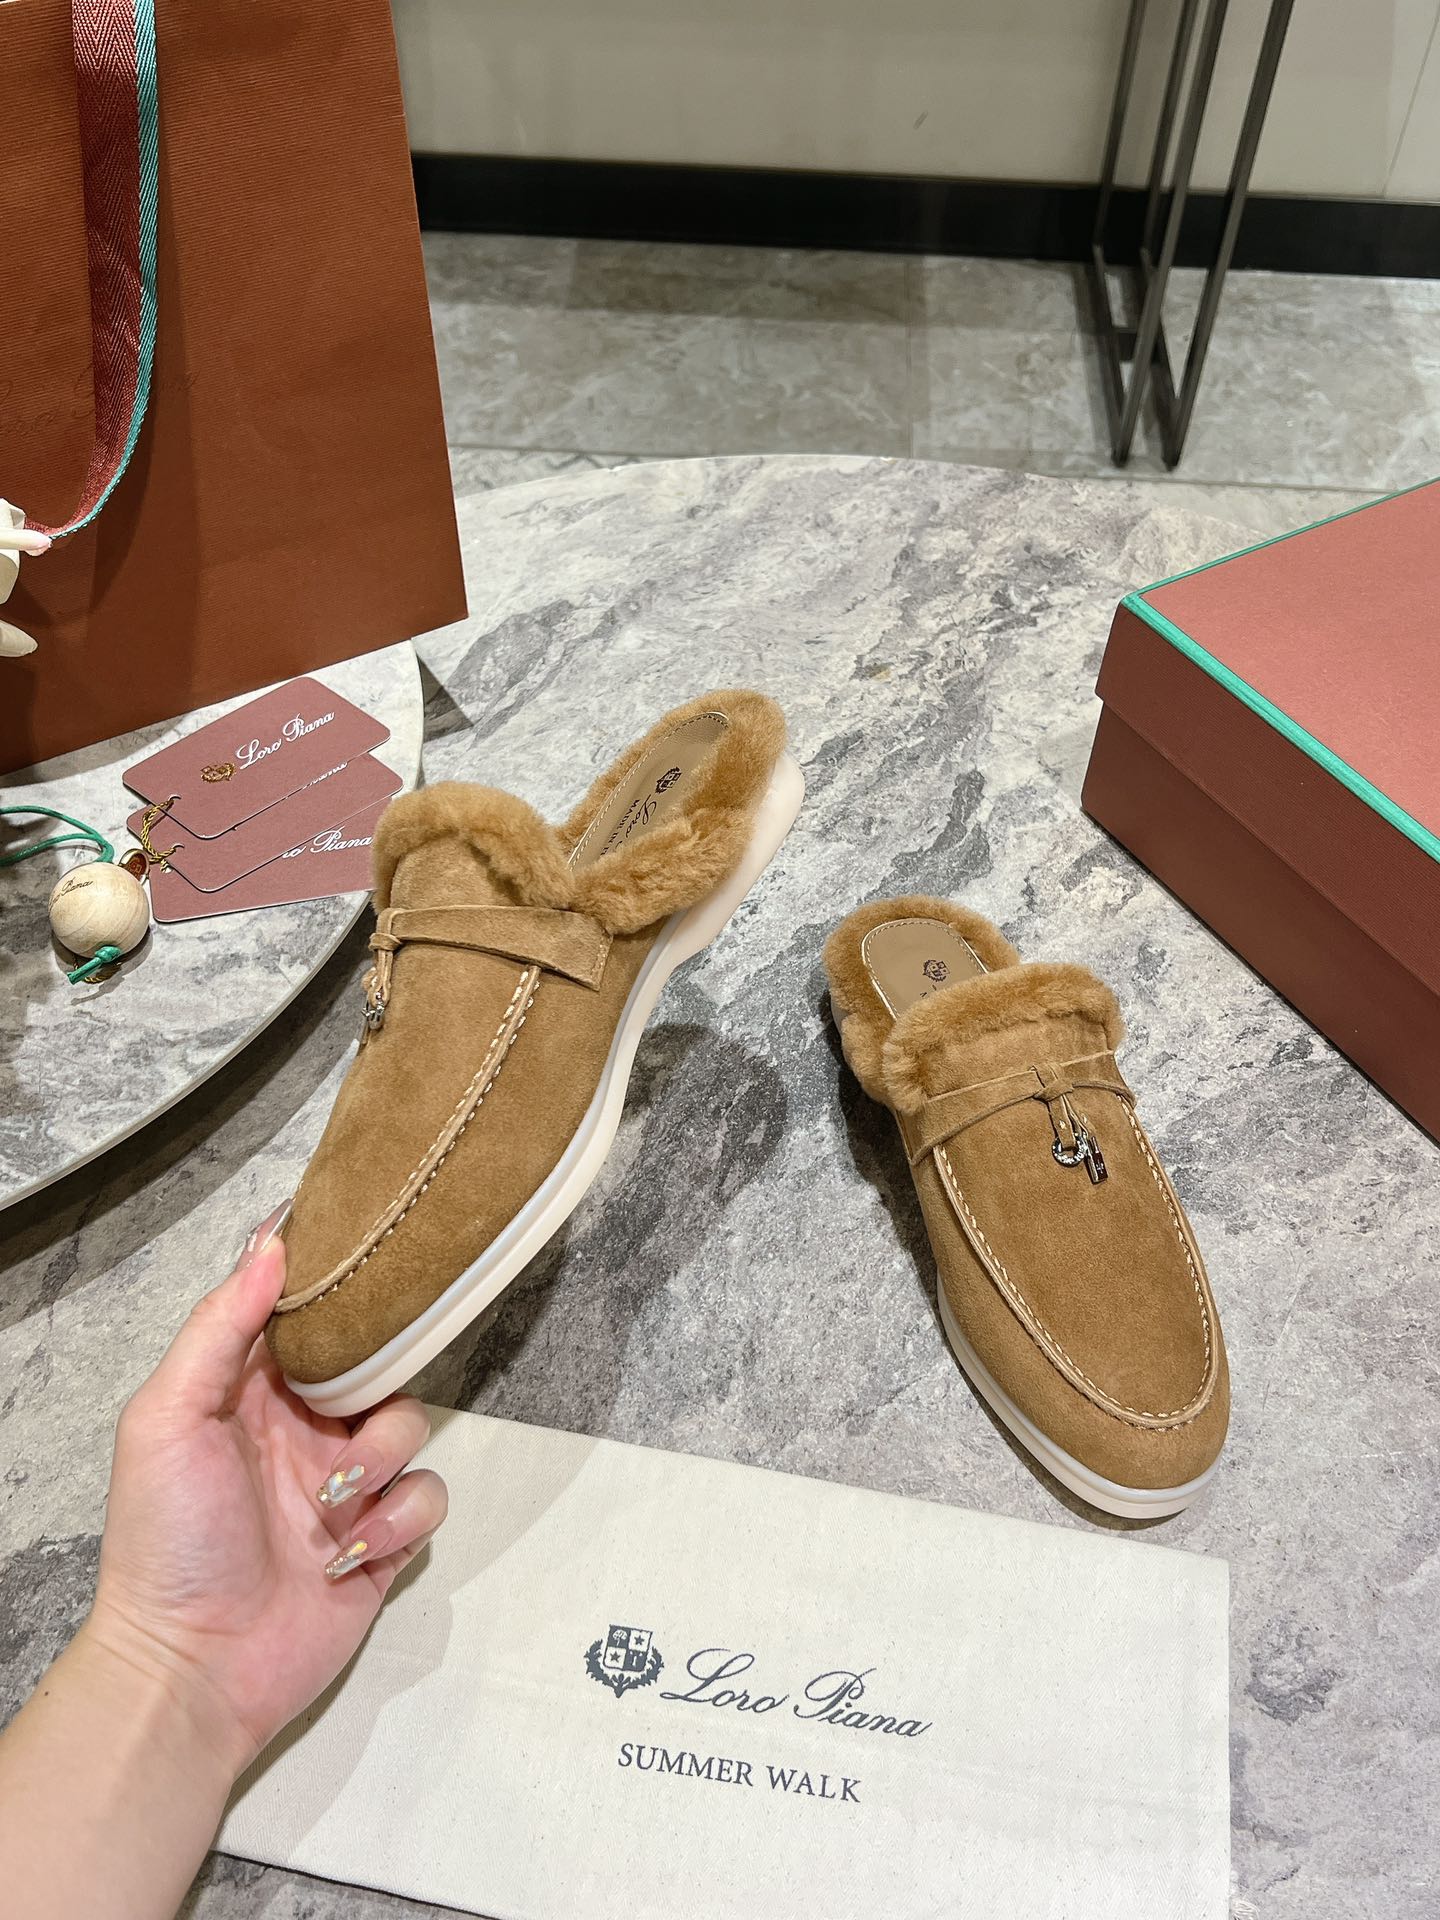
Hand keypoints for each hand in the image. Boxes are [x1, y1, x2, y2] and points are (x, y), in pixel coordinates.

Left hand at [84, 1206, 448, 1774]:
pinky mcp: (383, 1540)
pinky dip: (400, 1518)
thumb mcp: (168, 1418)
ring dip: (384, 1455)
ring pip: (410, 1424)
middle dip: (377, 1373)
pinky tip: (351, 1549)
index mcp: (250, 1390)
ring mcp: (346, 1484)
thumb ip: (218, 1328)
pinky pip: (427, 1496)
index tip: (363, 1248)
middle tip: (351, 1397)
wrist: (193, 1667)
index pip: (302, 1313)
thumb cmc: (167, 1539)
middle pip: (375, 1360)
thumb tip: (272, 1243)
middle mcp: (303, 1428)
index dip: (333, 1283)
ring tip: (338, 1497)